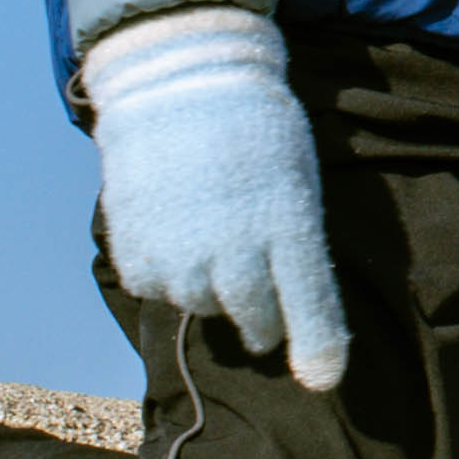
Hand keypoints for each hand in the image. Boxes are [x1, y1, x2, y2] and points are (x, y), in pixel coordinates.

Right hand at [76, 8, 352, 391]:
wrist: (177, 78)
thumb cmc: (254, 127)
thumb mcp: (297, 176)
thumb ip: (298, 243)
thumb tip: (291, 308)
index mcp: (287, 226)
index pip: (309, 306)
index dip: (317, 349)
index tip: (322, 379)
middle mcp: (234, 251)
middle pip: (255, 321)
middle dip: (262, 320)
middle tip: (260, 297)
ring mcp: (180, 256)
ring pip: (203, 308)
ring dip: (211, 289)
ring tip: (210, 237)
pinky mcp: (136, 253)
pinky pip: (157, 288)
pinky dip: (166, 271)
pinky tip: (172, 227)